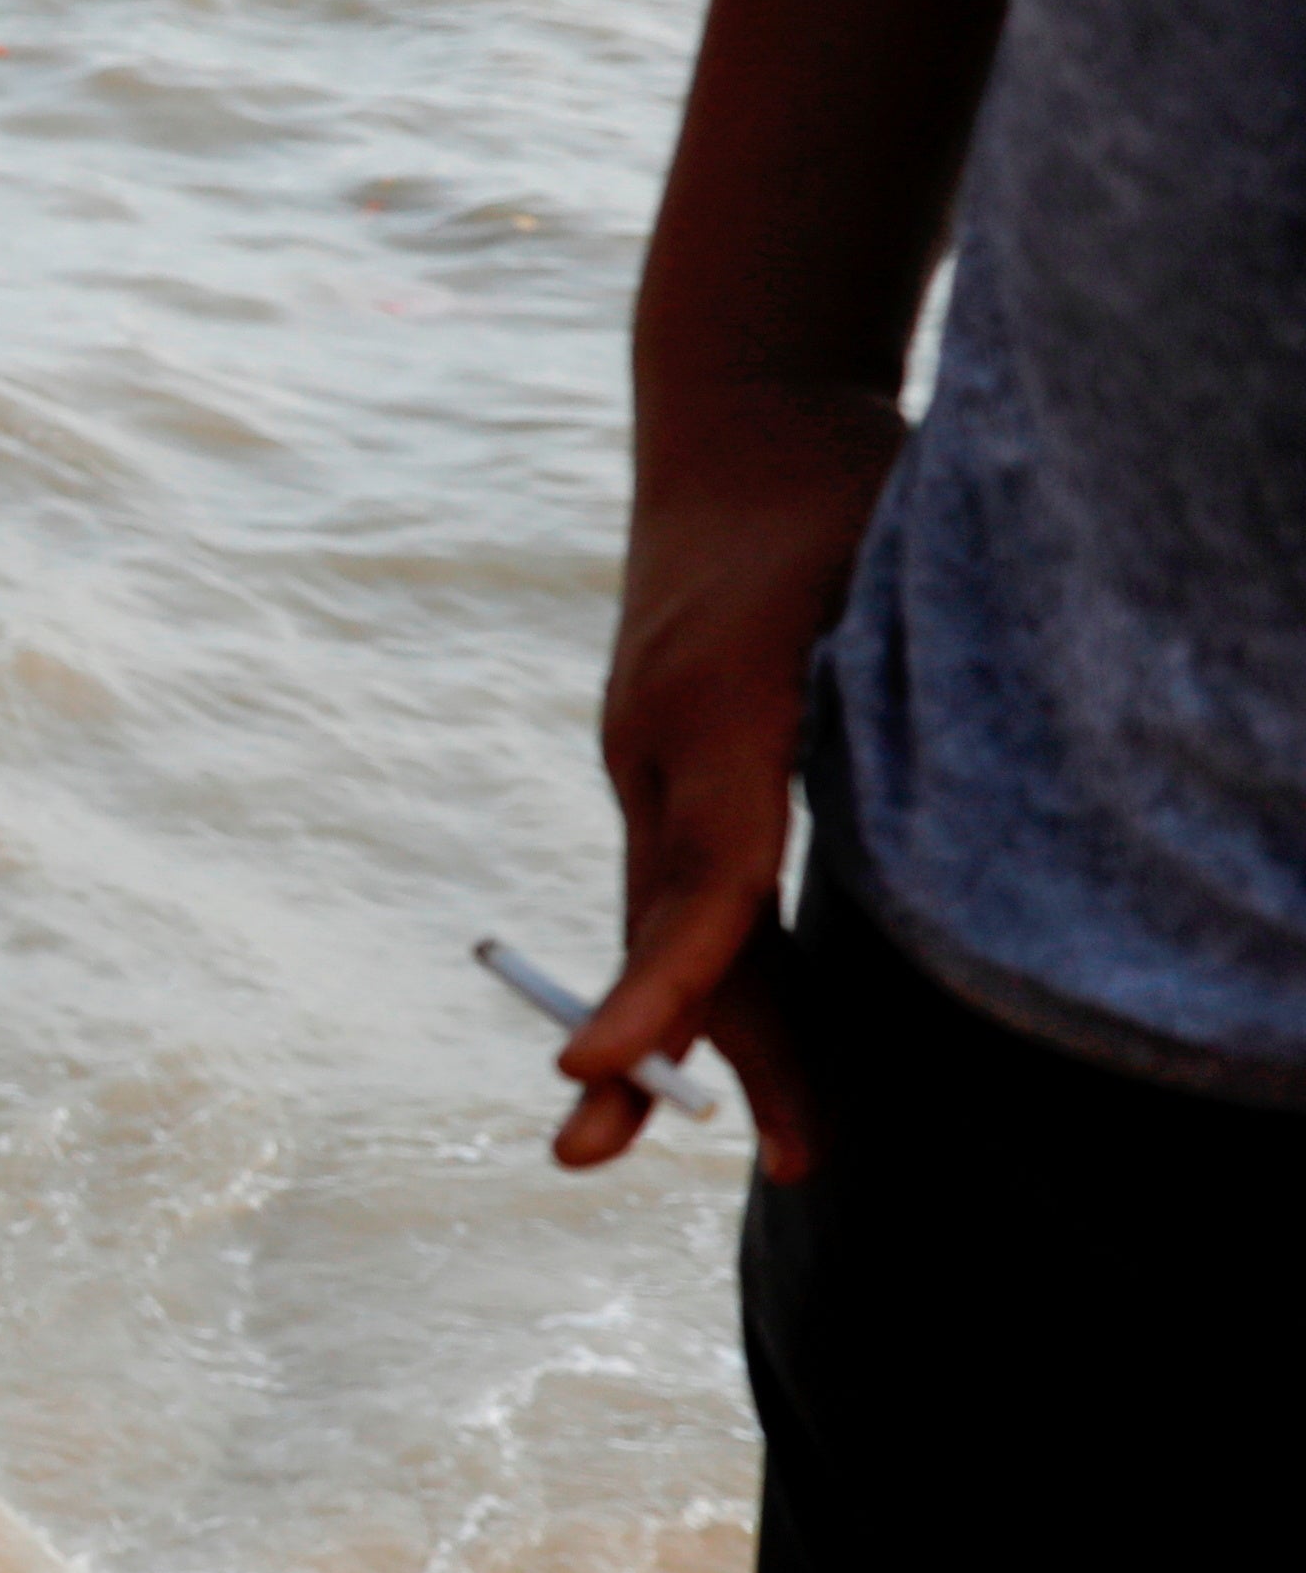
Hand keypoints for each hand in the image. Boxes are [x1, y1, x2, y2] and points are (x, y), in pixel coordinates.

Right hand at [554, 386, 887, 1176]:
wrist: (737, 404)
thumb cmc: (839, 480)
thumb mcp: (892, 567)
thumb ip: (907, 692)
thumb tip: (975, 843)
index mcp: (718, 709)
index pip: (699, 875)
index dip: (663, 984)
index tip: (598, 1069)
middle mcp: (658, 744)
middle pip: (679, 929)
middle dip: (697, 1058)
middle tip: (737, 1168)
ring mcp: (648, 756)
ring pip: (675, 923)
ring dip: (714, 1040)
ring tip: (794, 1150)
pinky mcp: (665, 761)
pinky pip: (691, 887)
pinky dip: (723, 971)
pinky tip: (757, 1042)